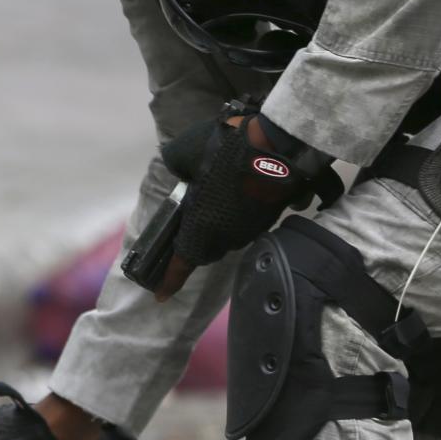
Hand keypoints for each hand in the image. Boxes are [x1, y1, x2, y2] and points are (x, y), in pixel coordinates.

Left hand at [154, 113, 335, 300]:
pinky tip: (242, 188)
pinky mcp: (270, 219)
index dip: (169, 281)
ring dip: (221, 224)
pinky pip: (248, 223)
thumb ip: (176, 164)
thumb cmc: (228, 149)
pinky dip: (241, 212)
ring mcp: (251, 230)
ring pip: (229, 236)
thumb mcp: (185, 150)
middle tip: (192, 224)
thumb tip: (179, 167)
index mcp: (201, 226)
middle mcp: (226, 236)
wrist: (280, 143)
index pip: (181, 263)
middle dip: (197, 243)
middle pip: (207, 249)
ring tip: (220, 197)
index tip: (160, 296)